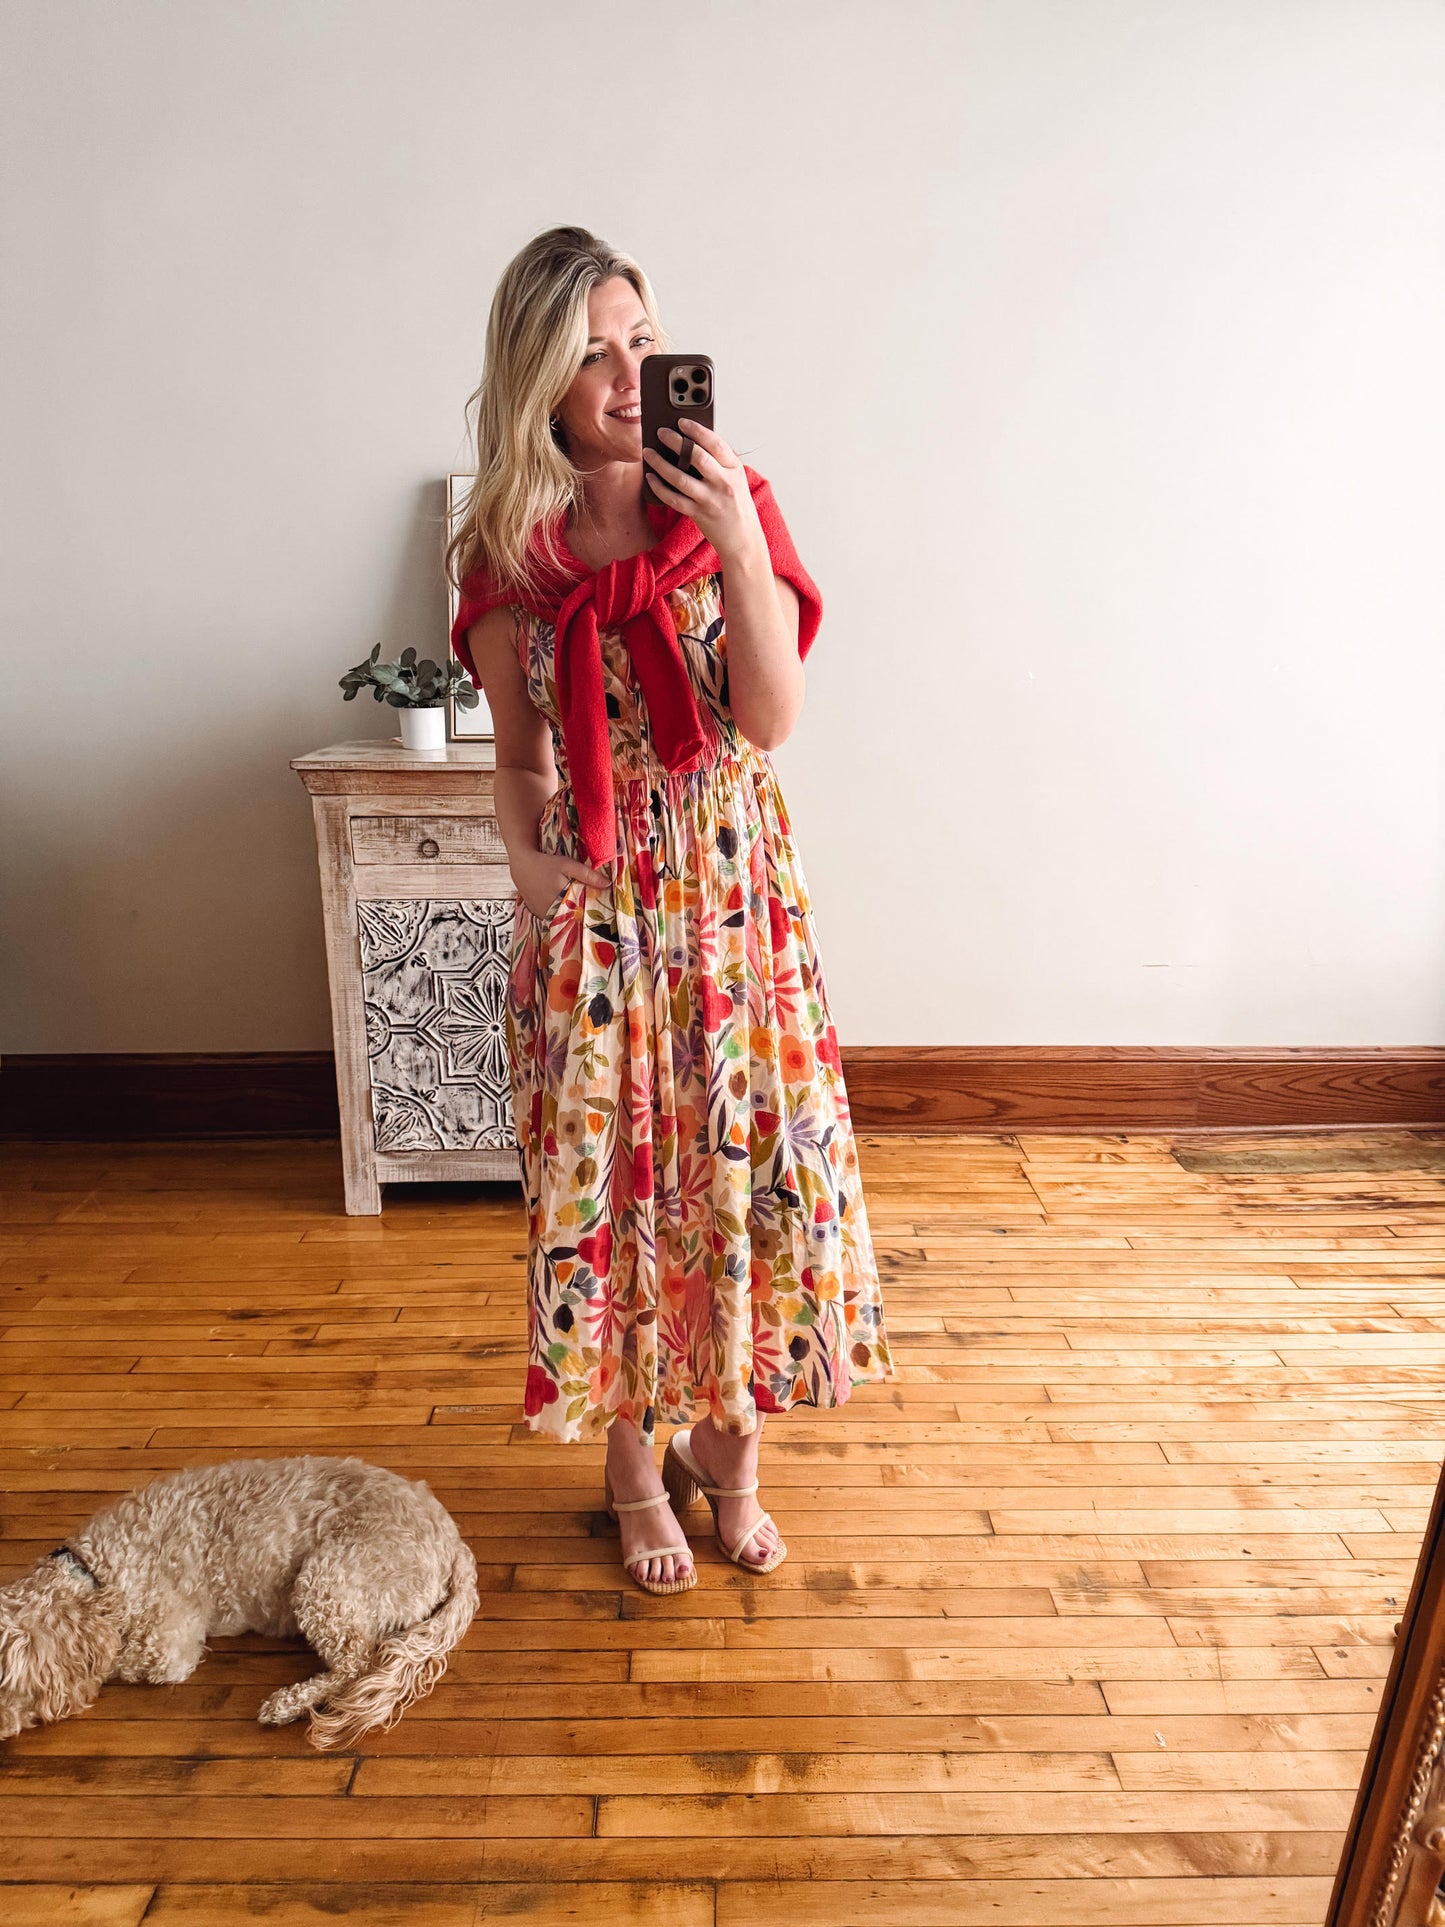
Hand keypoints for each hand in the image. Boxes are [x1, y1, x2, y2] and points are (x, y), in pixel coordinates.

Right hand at [513, 847, 608, 920]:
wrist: (522, 866)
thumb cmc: (546, 864)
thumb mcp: (567, 865)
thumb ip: (587, 875)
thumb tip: (607, 884)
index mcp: (561, 899)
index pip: (581, 913)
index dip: (590, 914)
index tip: (601, 913)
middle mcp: (550, 910)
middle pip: (571, 919)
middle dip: (581, 916)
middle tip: (592, 913)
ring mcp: (542, 914)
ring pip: (561, 920)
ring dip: (570, 917)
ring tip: (579, 912)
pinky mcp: (537, 914)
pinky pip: (552, 919)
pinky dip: (559, 916)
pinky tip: (565, 910)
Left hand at [643, 420, 765, 565]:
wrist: (743, 539)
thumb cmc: (737, 506)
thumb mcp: (736, 479)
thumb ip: (719, 462)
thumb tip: (689, 442)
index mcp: (734, 469)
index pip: (715, 443)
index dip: (697, 430)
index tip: (681, 422)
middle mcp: (723, 483)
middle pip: (696, 456)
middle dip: (675, 441)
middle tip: (660, 432)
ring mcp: (710, 500)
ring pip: (680, 477)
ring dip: (660, 463)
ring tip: (648, 453)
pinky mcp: (698, 514)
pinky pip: (673, 498)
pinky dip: (659, 487)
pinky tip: (650, 477)